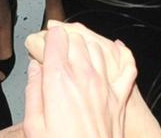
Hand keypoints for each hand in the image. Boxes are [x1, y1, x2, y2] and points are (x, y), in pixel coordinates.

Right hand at [22, 25, 139, 137]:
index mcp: (59, 82)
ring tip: (79, 43)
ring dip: (88, 41)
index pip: (56, 41)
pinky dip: (123, 54)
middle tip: (58, 42)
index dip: (49, 37)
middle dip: (66, 36)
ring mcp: (105, 86)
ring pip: (99, 47)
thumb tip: (34, 69)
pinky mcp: (120, 97)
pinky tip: (118, 48)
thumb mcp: (33, 126)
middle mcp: (84, 78)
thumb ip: (33, 91)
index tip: (44, 40)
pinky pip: (127, 67)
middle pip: (77, 40)